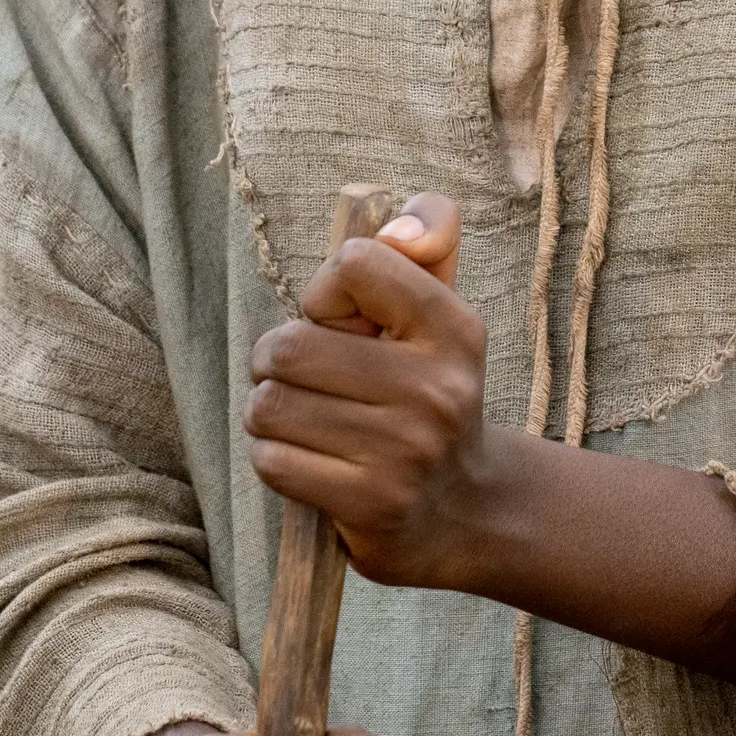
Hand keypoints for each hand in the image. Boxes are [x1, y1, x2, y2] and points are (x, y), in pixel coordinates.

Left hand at [247, 192, 501, 589]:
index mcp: (453, 328)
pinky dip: (275, 457)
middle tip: (299, 377)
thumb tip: (397, 226)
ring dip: (269, 411)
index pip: (355, 263)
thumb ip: (427, 241)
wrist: (466, 508)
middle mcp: (436, 388)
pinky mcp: (371, 503)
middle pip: (290, 345)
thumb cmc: (430, 391)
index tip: (344, 324)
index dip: (325, 292)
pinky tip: (307, 459)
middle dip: (274, 359)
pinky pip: (273, 460)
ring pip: (270, 405)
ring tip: (301, 419)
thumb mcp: (440, 312)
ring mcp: (405, 451)